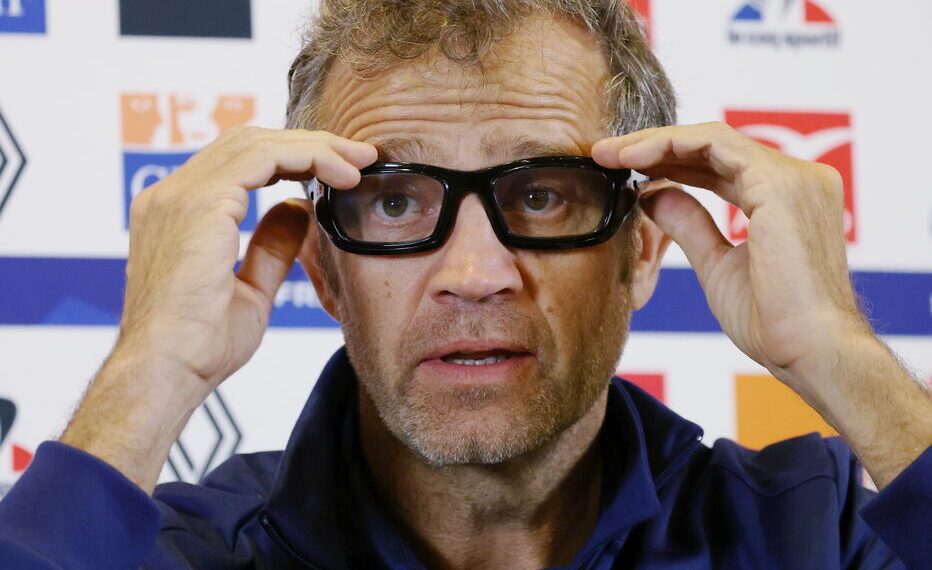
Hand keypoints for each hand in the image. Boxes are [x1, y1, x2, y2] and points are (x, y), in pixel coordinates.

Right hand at [60, 128, 375, 491]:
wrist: (167, 372)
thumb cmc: (199, 346)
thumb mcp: (251, 289)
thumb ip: (271, 246)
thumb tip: (298, 209)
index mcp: (177, 213)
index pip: (239, 162)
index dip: (292, 157)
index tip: (339, 171)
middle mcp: (171, 195)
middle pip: (248, 142)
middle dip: (310, 144)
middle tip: (360, 156)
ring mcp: (180, 195)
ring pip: (257, 142)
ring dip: (314, 147)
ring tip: (359, 162)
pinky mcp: (198, 203)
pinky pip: (260, 158)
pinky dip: (306, 157)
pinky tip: (340, 175)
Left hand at [591, 122, 866, 397]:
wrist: (807, 351)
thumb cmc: (772, 321)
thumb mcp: (716, 264)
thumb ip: (689, 225)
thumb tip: (653, 195)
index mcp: (788, 199)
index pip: (720, 165)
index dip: (669, 163)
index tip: (623, 171)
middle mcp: (799, 179)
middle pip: (714, 147)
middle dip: (654, 147)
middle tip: (605, 154)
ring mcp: (794, 176)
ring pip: (711, 138)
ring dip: (654, 142)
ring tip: (609, 154)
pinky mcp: (781, 182)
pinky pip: (715, 144)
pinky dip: (670, 145)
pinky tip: (633, 159)